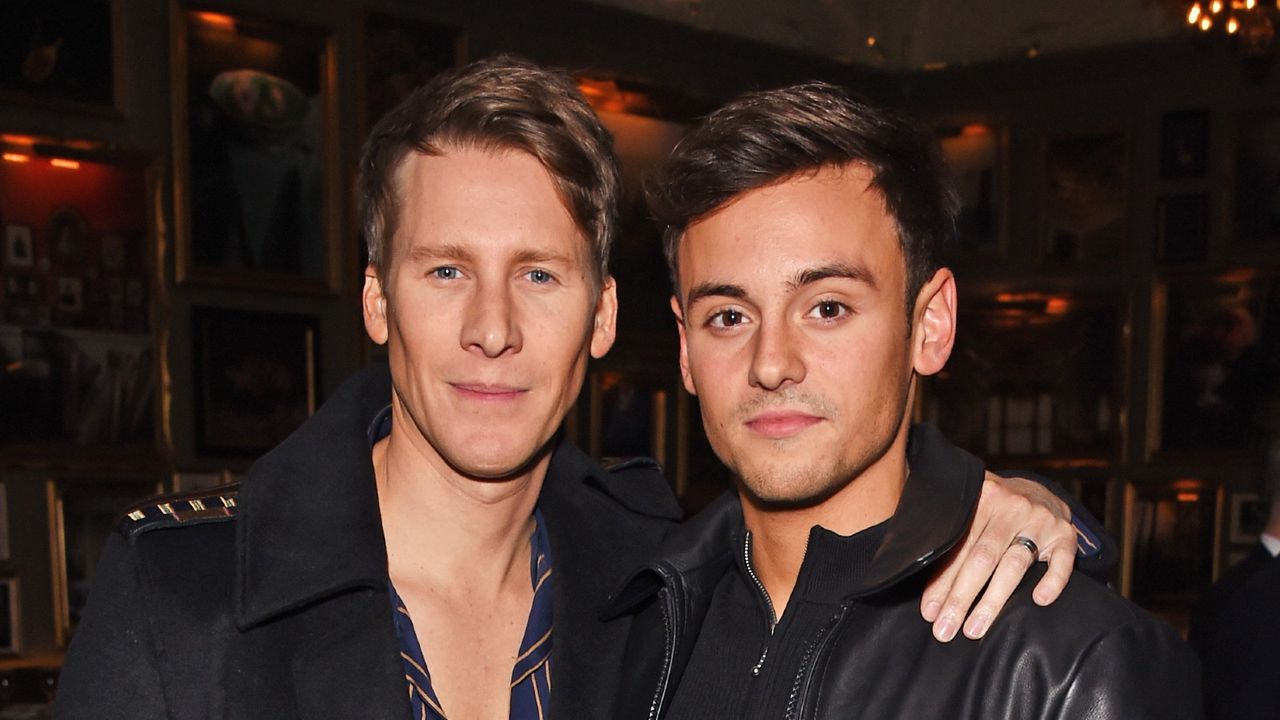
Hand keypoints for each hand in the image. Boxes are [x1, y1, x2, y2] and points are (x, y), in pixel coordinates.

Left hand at [920, 471, 1075, 641]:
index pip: (956, 544)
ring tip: (973, 629)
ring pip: (1014, 565)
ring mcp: (1041, 520)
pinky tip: (1038, 602)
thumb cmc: (992, 510)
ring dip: (992, 601)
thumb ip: (945, 527)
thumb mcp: (969, 506)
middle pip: (981, 558)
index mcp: (980, 497)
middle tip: (944, 629)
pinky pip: (1062, 562)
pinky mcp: (1066, 536)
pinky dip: (1052, 581)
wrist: (1040, 492)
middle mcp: (1011, 506)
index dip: (941, 580)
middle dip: (960, 597)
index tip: (928, 611)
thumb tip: (906, 560)